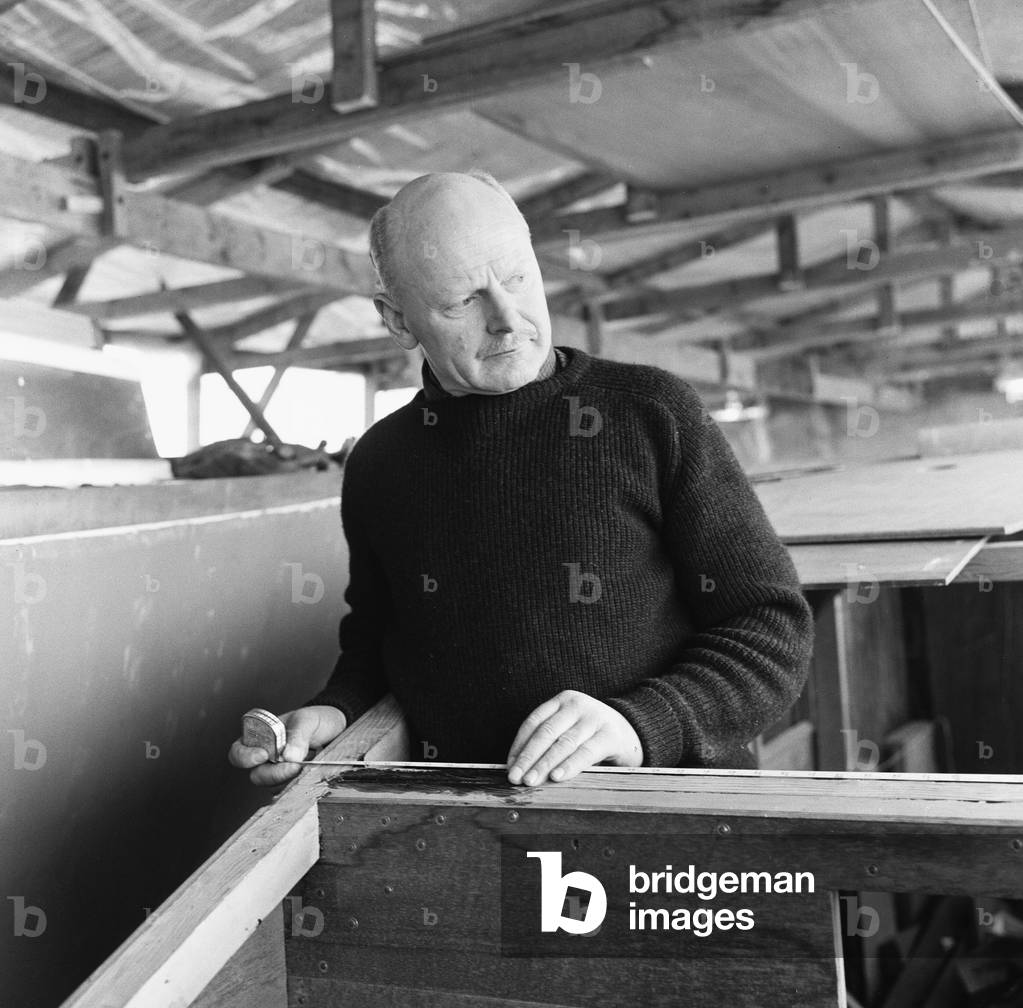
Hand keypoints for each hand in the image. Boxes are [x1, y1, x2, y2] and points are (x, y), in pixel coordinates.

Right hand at [228, 705, 346, 786]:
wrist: (338, 728)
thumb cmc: (317, 719)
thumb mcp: (308, 720)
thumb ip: (298, 735)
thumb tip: (288, 755)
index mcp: (261, 737)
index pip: (239, 751)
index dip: (245, 757)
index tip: (263, 755)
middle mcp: (266, 756)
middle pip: (255, 775)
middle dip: (273, 774)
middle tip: (293, 766)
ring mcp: (279, 771)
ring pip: (272, 786)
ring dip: (287, 780)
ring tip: (305, 766)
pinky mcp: (293, 782)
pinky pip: (288, 791)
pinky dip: (296, 786)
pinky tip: (308, 775)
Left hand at [506, 690, 642, 786]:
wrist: (633, 732)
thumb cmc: (592, 734)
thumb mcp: (570, 729)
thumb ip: (549, 742)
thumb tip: (519, 767)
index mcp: (562, 700)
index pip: (534, 722)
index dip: (519, 745)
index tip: (510, 766)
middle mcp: (577, 704)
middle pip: (546, 732)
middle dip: (528, 757)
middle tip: (516, 778)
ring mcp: (594, 717)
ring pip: (564, 743)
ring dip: (545, 764)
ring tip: (531, 780)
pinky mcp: (610, 734)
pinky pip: (585, 752)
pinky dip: (570, 765)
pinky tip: (558, 776)